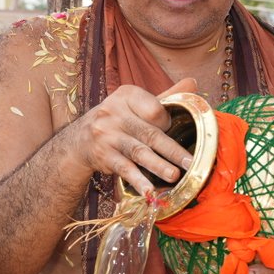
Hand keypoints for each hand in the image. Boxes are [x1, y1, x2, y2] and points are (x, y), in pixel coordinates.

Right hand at [65, 78, 195, 195]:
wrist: (81, 138)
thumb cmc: (120, 119)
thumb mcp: (138, 103)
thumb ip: (166, 96)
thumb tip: (193, 83)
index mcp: (127, 95)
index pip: (154, 109)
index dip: (167, 122)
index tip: (171, 130)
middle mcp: (114, 112)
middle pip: (149, 133)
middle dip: (171, 150)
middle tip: (189, 162)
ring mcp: (107, 135)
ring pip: (138, 151)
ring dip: (158, 165)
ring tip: (174, 176)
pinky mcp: (103, 155)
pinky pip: (124, 169)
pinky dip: (138, 180)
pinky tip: (149, 191)